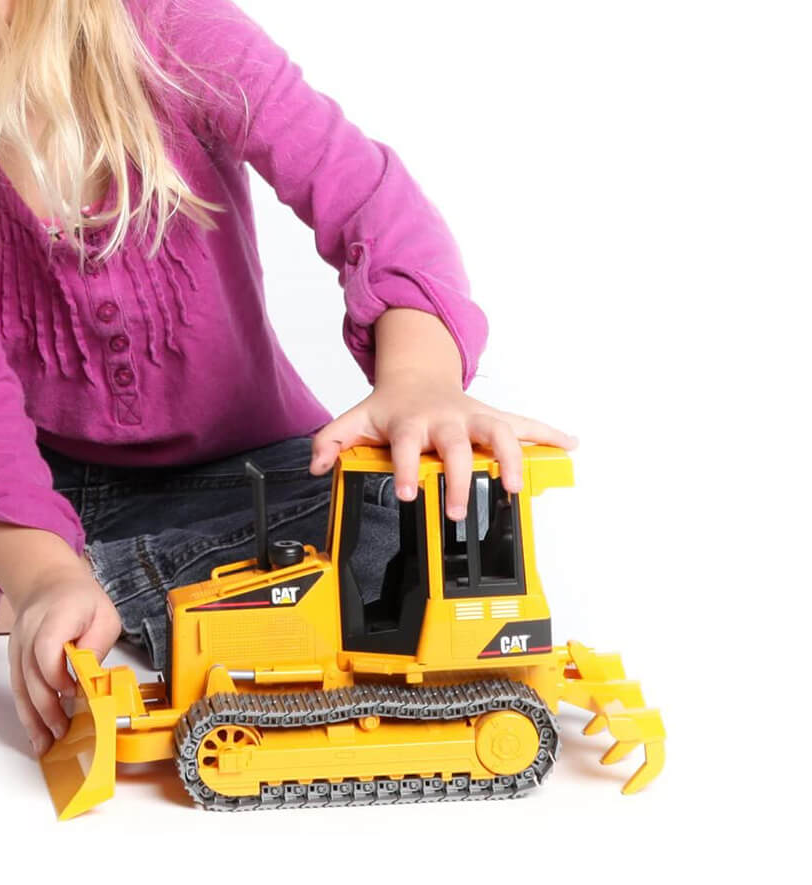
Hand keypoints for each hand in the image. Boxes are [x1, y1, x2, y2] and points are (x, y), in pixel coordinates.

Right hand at [6, 562, 121, 756]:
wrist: (48, 583)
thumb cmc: (80, 600)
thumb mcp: (104, 616)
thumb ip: (97, 646)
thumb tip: (91, 678)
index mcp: (55, 615)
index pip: (47, 648)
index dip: (57, 675)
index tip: (73, 693)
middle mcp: (30, 630)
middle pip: (31, 673)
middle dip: (47, 707)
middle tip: (63, 731)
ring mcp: (18, 645)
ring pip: (20, 686)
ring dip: (33, 718)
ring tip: (46, 746)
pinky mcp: (15, 658)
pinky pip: (18, 688)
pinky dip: (27, 713)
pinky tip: (36, 735)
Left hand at [305, 370, 578, 520]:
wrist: (414, 374)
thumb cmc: (389, 406)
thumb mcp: (355, 420)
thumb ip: (331, 441)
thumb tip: (314, 465)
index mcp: (411, 422)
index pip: (407, 446)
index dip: (406, 470)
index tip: (407, 493)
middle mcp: (445, 419)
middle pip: (457, 446)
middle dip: (460, 478)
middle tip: (458, 510)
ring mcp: (472, 417)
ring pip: (499, 433)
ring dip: (512, 459)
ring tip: (518, 488)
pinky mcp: (493, 418)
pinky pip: (526, 424)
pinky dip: (549, 432)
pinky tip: (570, 443)